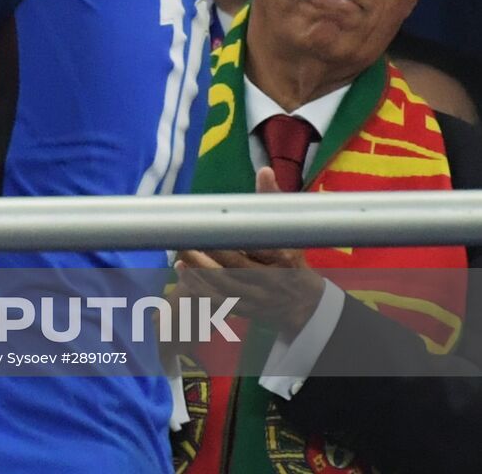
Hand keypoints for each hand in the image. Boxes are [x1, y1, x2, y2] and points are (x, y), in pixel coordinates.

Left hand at [173, 169, 324, 337]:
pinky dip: (198, 286)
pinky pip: (218, 301)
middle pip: (235, 268)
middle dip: (208, 254)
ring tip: (180, 252)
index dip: (233, 240)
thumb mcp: (288, 229)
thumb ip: (273, 200)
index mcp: (284, 259)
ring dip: (198, 270)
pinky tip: (182, 270)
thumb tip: (265, 170)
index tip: (212, 226)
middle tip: (186, 237)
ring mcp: (257, 299)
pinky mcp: (244, 309)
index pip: (257, 249)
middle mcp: (271, 281)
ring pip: (224, 286)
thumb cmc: (290, 255)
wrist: (301, 300)